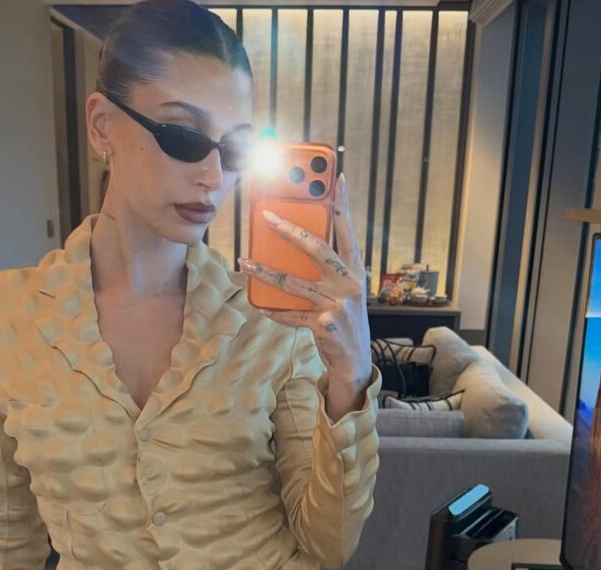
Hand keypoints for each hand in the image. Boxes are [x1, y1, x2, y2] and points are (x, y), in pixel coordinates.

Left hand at [238, 172, 372, 391]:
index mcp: (356, 271)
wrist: (354, 361)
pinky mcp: (323, 325)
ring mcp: (337, 305)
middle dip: (291, 230)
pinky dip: (273, 310)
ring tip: (244, 262)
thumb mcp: (344, 290)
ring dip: (265, 272)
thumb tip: (297, 242)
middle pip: (318, 249)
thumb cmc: (344, 319)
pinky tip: (258, 304)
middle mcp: (349, 284)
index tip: (335, 178)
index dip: (343, 204)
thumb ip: (329, 268)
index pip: (348, 231)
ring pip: (293, 283)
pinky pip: (290, 314)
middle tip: (267, 215)